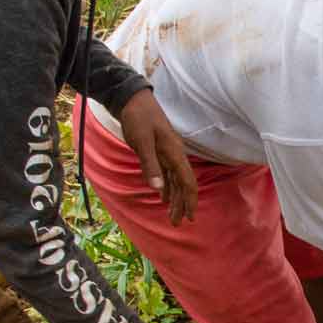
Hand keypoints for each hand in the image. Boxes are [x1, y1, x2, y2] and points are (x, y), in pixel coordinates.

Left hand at [115, 89, 197, 225]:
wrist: (132, 99)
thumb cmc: (138, 118)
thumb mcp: (142, 141)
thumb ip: (150, 165)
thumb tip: (157, 189)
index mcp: (174, 153)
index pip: (187, 181)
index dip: (190, 200)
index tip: (190, 217)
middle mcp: (174, 155)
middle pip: (183, 184)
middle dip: (182, 204)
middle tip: (178, 223)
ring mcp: (167, 153)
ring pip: (176, 181)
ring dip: (175, 199)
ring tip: (172, 216)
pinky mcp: (159, 152)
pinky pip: (167, 174)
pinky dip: (167, 187)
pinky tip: (163, 197)